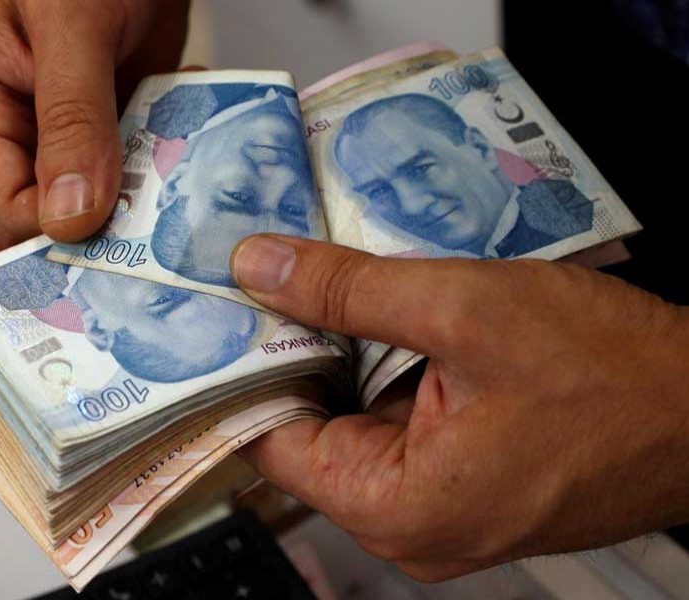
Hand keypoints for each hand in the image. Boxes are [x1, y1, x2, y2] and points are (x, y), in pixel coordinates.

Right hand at [0, 0, 189, 249]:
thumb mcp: (69, 27)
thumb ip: (70, 117)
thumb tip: (70, 212)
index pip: (3, 212)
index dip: (57, 237)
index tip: (116, 243)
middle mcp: (12, 139)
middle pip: (49, 226)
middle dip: (104, 231)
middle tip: (156, 226)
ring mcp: (63, 145)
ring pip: (98, 214)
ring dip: (142, 207)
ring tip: (175, 184)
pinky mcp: (108, 142)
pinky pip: (133, 184)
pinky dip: (162, 180)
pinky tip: (182, 160)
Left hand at [230, 234, 688, 580]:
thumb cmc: (612, 372)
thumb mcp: (465, 309)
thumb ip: (348, 290)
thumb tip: (259, 268)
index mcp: (395, 507)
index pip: (272, 438)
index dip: (246, 366)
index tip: (228, 305)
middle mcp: (409, 524)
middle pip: (310, 429)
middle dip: (297, 351)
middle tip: (277, 276)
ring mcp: (439, 506)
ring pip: (354, 420)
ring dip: (346, 354)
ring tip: (335, 285)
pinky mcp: (464, 480)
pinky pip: (397, 423)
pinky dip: (387, 369)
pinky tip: (392, 319)